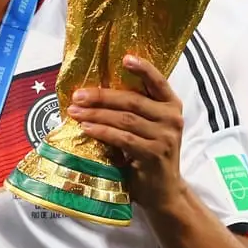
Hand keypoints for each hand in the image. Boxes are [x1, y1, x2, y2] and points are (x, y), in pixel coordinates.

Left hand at [65, 54, 184, 205]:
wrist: (164, 190)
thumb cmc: (149, 153)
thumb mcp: (147, 127)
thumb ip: (133, 110)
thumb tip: (95, 93)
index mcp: (171, 105)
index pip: (158, 81)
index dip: (143, 68)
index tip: (125, 58)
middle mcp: (172, 118)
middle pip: (132, 100)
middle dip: (101, 96)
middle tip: (78, 95)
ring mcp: (165, 136)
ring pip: (125, 119)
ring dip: (96, 114)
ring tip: (75, 112)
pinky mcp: (154, 154)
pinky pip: (123, 138)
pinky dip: (102, 131)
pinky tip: (87, 128)